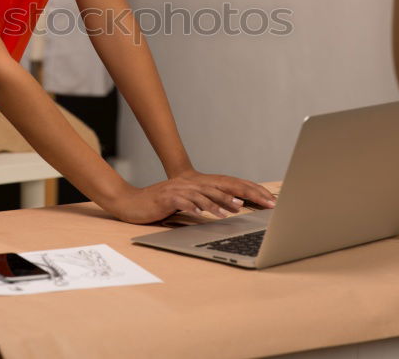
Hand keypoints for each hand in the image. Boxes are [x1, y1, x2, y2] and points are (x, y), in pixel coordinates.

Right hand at [106, 169, 276, 224]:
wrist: (131, 203)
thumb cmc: (159, 206)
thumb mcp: (185, 204)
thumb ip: (203, 203)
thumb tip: (226, 208)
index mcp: (198, 184)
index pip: (228, 184)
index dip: (249, 190)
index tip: (267, 199)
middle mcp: (191, 183)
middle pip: (221, 186)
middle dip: (243, 195)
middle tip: (260, 204)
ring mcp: (179, 189)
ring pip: (204, 194)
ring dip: (219, 201)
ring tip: (232, 209)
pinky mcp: (167, 198)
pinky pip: (184, 202)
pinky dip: (194, 207)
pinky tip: (202, 215)